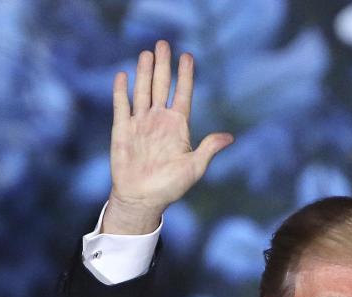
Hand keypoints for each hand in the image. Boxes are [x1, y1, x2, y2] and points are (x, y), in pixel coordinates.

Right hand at [103, 40, 233, 233]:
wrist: (143, 199)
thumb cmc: (170, 187)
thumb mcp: (194, 168)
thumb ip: (208, 149)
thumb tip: (229, 137)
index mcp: (178, 128)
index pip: (182, 95)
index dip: (185, 76)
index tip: (188, 57)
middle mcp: (159, 121)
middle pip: (161, 86)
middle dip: (163, 65)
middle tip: (164, 43)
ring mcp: (140, 123)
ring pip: (142, 90)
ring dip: (144, 71)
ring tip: (147, 52)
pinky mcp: (123, 130)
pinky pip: (121, 105)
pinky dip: (121, 91)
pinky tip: (123, 75)